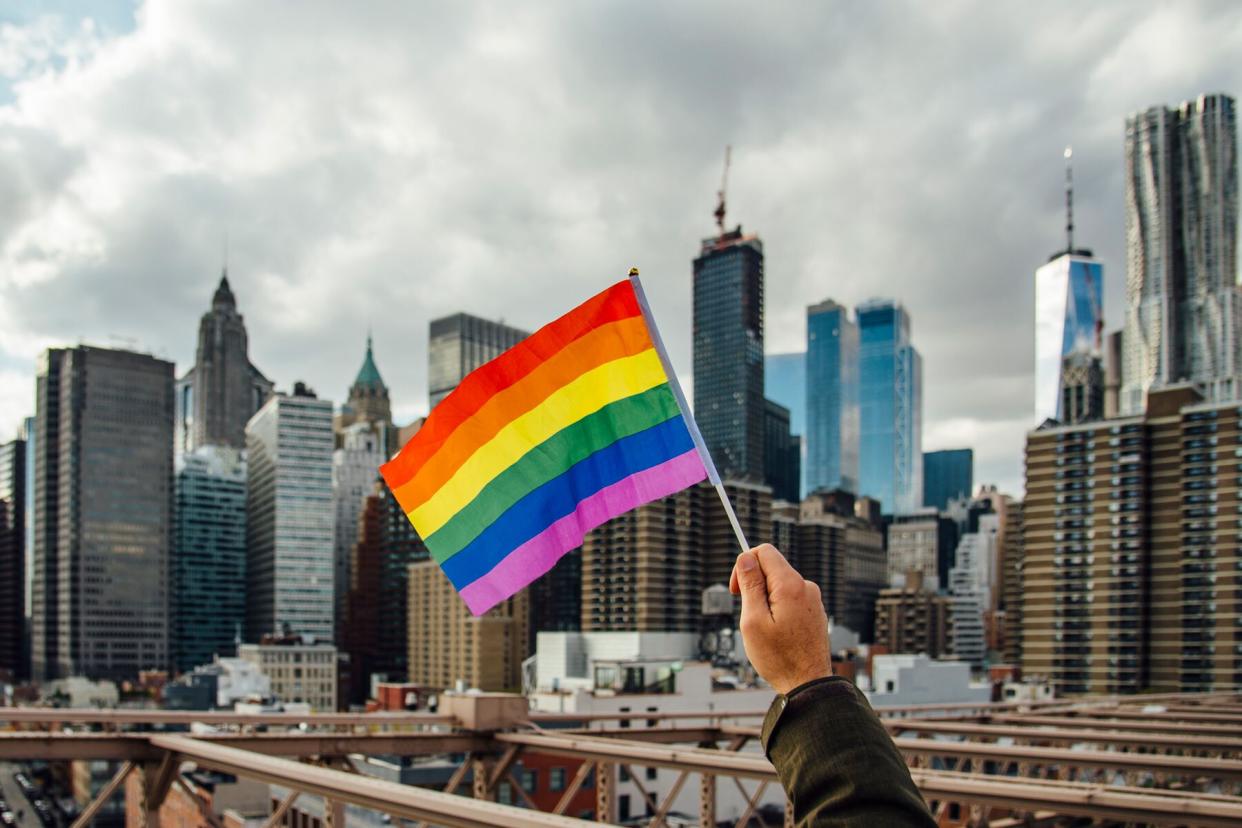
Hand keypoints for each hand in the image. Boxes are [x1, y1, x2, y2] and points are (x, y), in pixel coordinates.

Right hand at [729, 543, 830, 694]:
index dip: (744, 565)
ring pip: (779, 585)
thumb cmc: (779, 658)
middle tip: (749, 616)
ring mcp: (813, 599)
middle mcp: (806, 587)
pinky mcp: (815, 611)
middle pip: (772, 568)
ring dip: (765, 600)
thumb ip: (750, 585)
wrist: (808, 684)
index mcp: (790, 585)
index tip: (736, 590)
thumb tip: (745, 557)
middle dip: (754, 585)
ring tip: (765, 630)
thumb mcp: (753, 620)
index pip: (764, 552)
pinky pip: (790, 599)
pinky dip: (778, 609)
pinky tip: (778, 634)